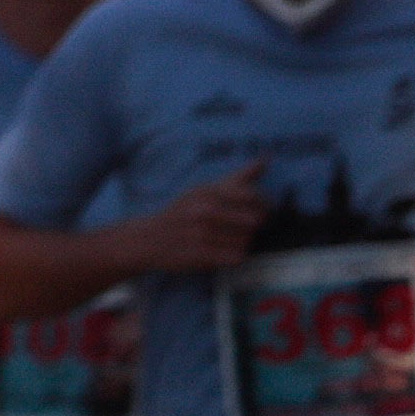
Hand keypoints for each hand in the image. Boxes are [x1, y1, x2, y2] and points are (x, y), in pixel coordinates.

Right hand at [110, 165, 266, 278]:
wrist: (148, 239)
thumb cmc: (183, 212)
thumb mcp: (205, 189)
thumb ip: (239, 177)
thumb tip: (266, 158)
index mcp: (208, 192)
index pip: (253, 197)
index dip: (262, 205)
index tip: (257, 210)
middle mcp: (205, 211)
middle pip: (254, 221)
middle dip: (252, 226)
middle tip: (242, 228)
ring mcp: (202, 234)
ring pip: (246, 240)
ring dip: (243, 242)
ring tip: (227, 240)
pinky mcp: (201, 255)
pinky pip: (236, 257)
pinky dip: (234, 256)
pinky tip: (223, 252)